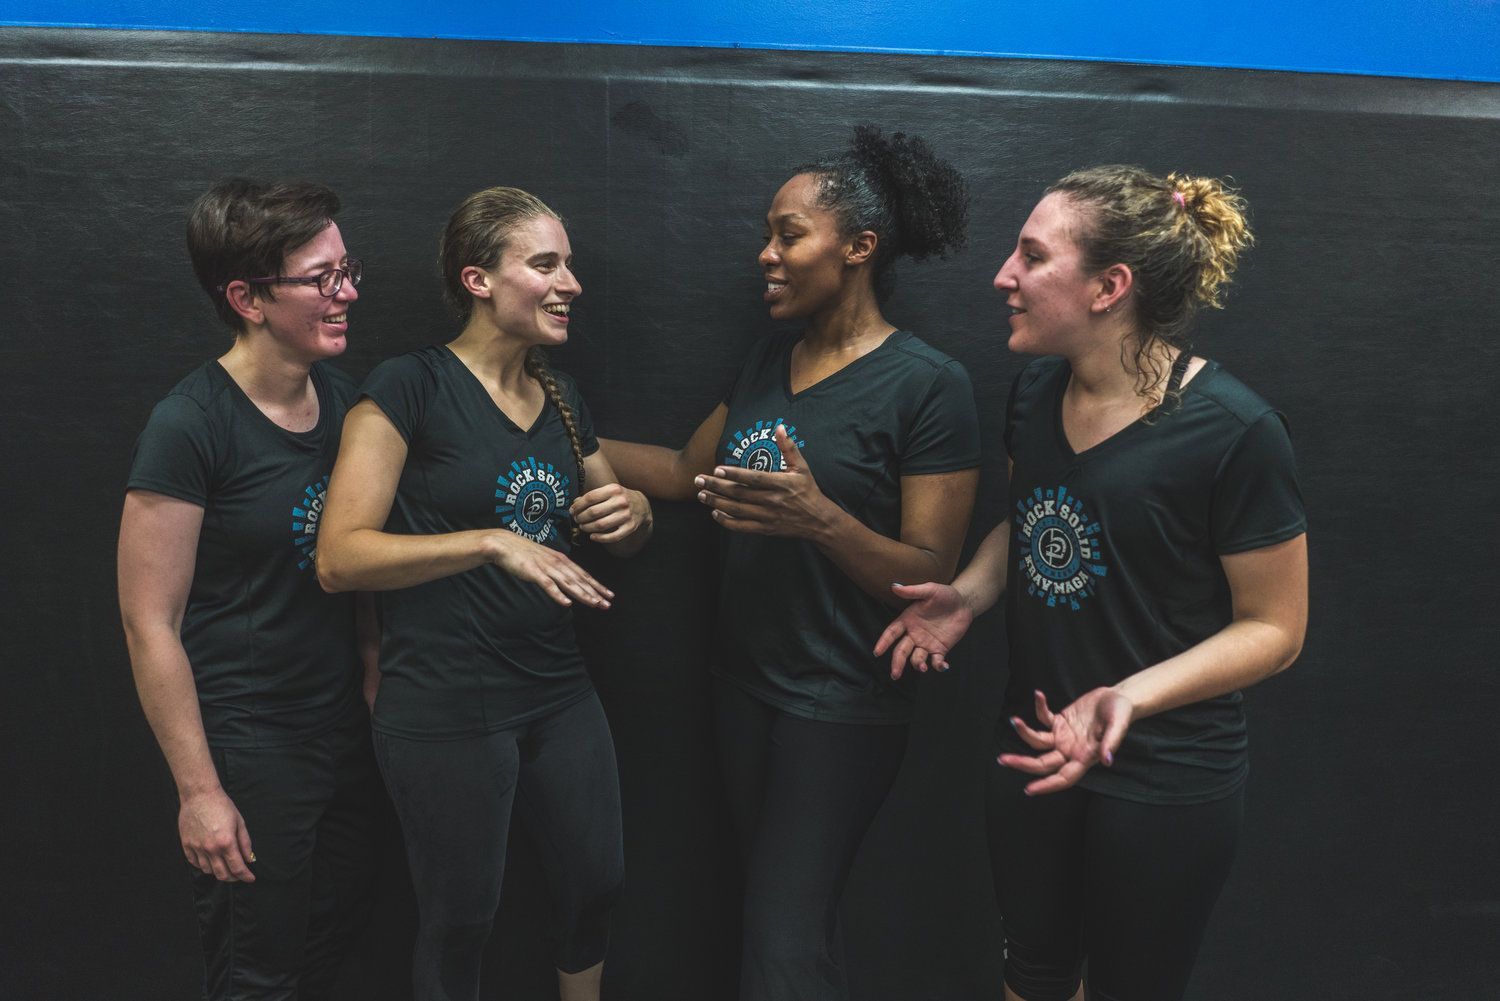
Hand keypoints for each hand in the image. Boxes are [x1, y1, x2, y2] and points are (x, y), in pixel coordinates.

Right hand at [179, 787, 254, 882]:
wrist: (200, 795)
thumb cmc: (222, 806)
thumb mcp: (239, 822)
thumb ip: (245, 843)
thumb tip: (249, 859)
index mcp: (226, 842)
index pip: (237, 868)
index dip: (245, 876)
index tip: (250, 878)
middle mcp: (211, 848)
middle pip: (222, 874)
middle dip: (233, 877)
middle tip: (239, 874)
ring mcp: (197, 848)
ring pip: (208, 871)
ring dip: (218, 872)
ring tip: (225, 866)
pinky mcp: (186, 845)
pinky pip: (194, 863)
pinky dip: (203, 866)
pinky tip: (210, 861)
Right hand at [486, 531, 613, 608]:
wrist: (504, 544)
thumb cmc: (524, 553)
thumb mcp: (545, 559)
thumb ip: (557, 570)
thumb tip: (567, 580)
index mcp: (561, 559)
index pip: (583, 574)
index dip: (597, 585)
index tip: (609, 595)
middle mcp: (557, 563)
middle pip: (580, 580)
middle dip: (595, 592)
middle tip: (608, 604)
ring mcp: (546, 567)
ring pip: (568, 583)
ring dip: (582, 594)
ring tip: (594, 604)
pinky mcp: (534, 572)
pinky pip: (548, 585)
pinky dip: (558, 595)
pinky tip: (566, 604)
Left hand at [571, 484, 650, 543]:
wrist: (641, 505)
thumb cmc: (619, 498)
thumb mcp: (608, 491)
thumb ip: (592, 496)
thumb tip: (574, 504)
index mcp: (614, 489)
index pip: (590, 497)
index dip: (578, 506)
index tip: (572, 511)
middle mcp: (621, 501)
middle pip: (593, 512)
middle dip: (581, 517)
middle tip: (577, 520)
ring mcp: (626, 515)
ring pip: (600, 525)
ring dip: (587, 528)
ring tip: (583, 527)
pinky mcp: (630, 527)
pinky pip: (612, 537)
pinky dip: (600, 538)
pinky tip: (592, 537)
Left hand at [695, 424, 832, 537]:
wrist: (818, 520)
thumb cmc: (808, 490)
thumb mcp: (802, 467)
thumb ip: (789, 448)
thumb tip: (780, 427)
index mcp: (780, 484)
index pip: (753, 478)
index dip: (735, 474)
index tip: (717, 469)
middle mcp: (772, 501)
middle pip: (739, 494)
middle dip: (716, 487)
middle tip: (698, 480)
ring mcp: (767, 517)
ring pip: (737, 510)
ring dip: (717, 503)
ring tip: (701, 495)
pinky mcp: (765, 529)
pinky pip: (742, 527)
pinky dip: (727, 522)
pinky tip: (715, 514)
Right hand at [873, 582, 973, 678]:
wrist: (964, 603)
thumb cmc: (945, 594)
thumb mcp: (929, 590)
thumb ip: (913, 591)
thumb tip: (894, 586)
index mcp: (908, 620)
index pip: (892, 633)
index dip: (884, 642)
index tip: (877, 652)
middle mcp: (914, 634)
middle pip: (901, 650)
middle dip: (897, 662)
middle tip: (895, 674)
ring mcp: (927, 643)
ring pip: (917, 658)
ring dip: (918, 664)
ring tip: (922, 667)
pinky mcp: (940, 649)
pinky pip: (936, 661)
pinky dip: (939, 666)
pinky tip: (943, 666)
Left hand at [998, 688, 1134, 794]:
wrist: (1118, 698)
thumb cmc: (1121, 713)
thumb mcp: (1118, 725)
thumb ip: (1111, 742)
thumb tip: (1107, 760)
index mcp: (1084, 757)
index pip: (1063, 778)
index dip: (1047, 785)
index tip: (1028, 790)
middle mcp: (1070, 751)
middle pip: (1043, 763)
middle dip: (1022, 763)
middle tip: (1003, 760)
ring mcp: (1063, 737)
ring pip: (1038, 742)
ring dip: (1024, 733)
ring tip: (1014, 720)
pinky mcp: (1059, 722)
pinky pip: (1044, 718)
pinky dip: (1039, 708)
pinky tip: (1038, 695)